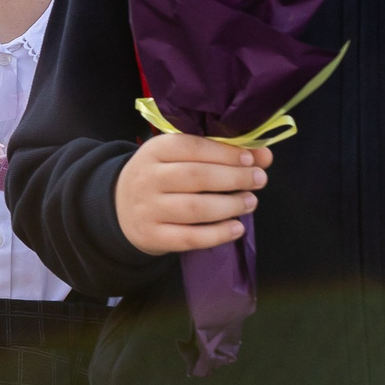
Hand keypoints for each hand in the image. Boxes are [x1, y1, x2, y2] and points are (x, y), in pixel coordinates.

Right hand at [115, 134, 270, 255]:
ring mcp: (148, 209)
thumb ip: (219, 154)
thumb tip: (264, 155)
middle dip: (233, 178)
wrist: (120, 208)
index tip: (251, 160)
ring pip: (194, 208)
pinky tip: (237, 228)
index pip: (191, 147)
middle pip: (195, 177)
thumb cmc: (160, 177)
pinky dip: (218, 234)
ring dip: (230, 205)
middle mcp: (147, 178)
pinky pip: (189, 237)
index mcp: (154, 151)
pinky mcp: (153, 236)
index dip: (224, 153)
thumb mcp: (179, 158)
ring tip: (250, 202)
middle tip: (259, 180)